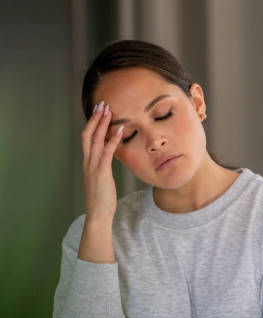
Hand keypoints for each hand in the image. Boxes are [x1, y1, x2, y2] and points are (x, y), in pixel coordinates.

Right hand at [81, 101, 123, 221]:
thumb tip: (110, 154)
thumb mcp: (102, 176)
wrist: (98, 212)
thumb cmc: (102, 196)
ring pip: (96, 140)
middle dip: (95, 118)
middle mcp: (88, 161)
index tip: (99, 110)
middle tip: (102, 104)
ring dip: (103, 124)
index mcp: (88, 161)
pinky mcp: (101, 172)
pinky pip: (107, 152)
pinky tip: (120, 130)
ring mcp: (93, 166)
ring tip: (109, 111)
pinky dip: (113, 140)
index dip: (92, 123)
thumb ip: (103, 164)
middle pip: (88, 134)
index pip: (87, 137)